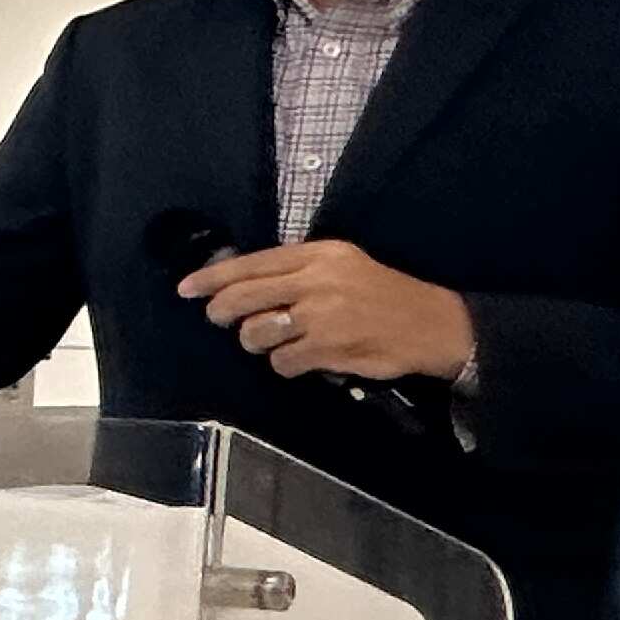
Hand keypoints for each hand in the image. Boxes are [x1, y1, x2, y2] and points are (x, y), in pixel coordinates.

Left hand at [175, 239, 474, 382]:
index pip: (251, 264)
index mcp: (318, 255)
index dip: (212, 278)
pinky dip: (286, 364)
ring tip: (276, 341)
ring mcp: (322, 316)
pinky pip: (282, 361)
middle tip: (220, 320)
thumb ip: (294, 270)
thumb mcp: (341, 265)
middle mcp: (316, 281)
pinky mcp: (329, 348)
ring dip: (257, 342)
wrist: (433, 324)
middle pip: (242, 298)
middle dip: (221, 313)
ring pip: (256, 333)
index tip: (186, 289)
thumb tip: (237, 283)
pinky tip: (304, 358)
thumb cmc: (381, 294)